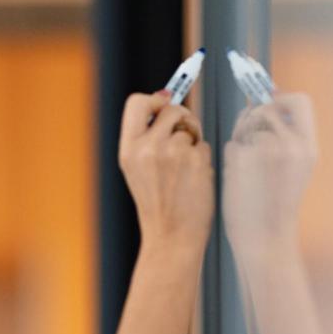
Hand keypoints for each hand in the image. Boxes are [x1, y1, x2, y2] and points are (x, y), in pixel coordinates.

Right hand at [117, 90, 214, 254]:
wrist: (171, 237)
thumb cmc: (158, 204)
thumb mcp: (138, 169)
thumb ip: (147, 136)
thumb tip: (167, 97)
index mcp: (128, 149)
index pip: (136, 102)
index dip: (154, 99)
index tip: (164, 105)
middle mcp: (147, 147)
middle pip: (171, 108)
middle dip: (183, 118)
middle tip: (184, 138)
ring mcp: (172, 152)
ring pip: (191, 127)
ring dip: (194, 141)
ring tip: (186, 168)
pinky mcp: (195, 159)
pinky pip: (204, 145)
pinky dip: (203, 160)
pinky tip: (194, 180)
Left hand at [223, 92, 318, 263]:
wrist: (265, 239)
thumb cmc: (276, 207)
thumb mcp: (296, 168)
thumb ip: (287, 137)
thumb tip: (270, 100)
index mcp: (308, 147)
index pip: (300, 101)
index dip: (282, 98)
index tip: (270, 103)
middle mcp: (290, 144)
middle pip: (267, 106)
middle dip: (254, 114)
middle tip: (249, 133)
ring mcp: (264, 149)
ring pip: (246, 124)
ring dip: (241, 137)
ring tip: (246, 164)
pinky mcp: (241, 158)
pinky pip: (231, 143)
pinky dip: (231, 156)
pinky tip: (239, 176)